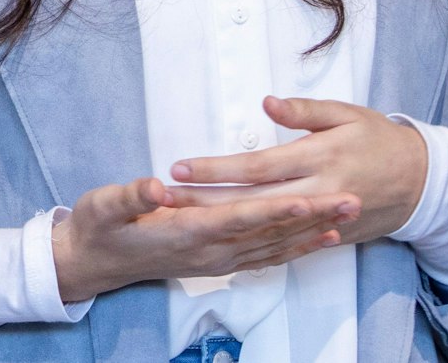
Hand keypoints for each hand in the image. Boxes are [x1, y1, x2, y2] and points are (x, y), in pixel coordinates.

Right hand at [51, 175, 358, 303]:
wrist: (95, 262)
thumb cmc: (99, 227)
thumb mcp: (104, 206)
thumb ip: (131, 196)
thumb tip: (156, 186)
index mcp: (186, 232)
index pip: (240, 218)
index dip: (275, 209)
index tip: (309, 198)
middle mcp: (209, 251)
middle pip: (270, 233)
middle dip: (312, 216)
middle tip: (351, 199)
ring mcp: (217, 261)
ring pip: (276, 246)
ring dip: (314, 231)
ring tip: (348, 214)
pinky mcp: (219, 262)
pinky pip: (268, 256)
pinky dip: (297, 248)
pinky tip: (320, 238)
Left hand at [167, 96, 428, 245]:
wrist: (422, 182)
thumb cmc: (378, 139)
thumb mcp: (346, 114)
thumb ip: (305, 111)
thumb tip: (267, 102)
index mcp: (319, 157)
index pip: (257, 167)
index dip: (217, 169)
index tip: (180, 168)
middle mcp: (318, 192)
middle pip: (251, 202)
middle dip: (204, 202)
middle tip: (163, 200)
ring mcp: (322, 219)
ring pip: (262, 225)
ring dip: (220, 223)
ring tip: (179, 219)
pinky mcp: (328, 236)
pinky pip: (284, 242)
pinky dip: (252, 242)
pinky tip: (221, 242)